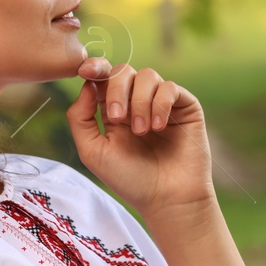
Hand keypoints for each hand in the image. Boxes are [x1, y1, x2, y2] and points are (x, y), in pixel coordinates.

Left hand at [66, 57, 214, 217]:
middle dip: (116, 90)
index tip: (85, 70)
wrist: (167, 198)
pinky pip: (170, 88)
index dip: (94, 67)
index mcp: (113, 110)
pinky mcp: (185, 106)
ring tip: (142, 131)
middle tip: (117, 118)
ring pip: (147, 75)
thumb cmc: (130, 180)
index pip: (103, 77)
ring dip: (140, 101)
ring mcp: (162, 103)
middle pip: (123, 71)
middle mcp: (137, 102)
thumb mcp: (92, 152)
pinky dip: (160, 104)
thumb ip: (80, 117)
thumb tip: (86, 84)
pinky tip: (158, 127)